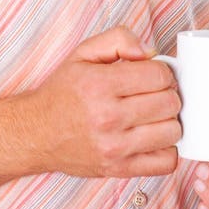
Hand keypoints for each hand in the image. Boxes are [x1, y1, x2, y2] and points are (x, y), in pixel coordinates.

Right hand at [27, 26, 181, 177]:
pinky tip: (152, 137)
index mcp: (100, 84)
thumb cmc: (62, 92)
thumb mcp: (83, 52)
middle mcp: (108, 117)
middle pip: (169, 103)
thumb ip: (118, 39)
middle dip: (167, 93)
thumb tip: (150, 52)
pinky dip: (167, 149)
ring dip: (169, 120)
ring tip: (152, 114)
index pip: (159, 75)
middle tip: (153, 93)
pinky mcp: (120, 170)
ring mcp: (115, 148)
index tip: (152, 74)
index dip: (161, 71)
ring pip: (172, 132)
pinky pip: (166, 162)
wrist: (36, 133)